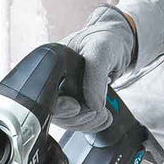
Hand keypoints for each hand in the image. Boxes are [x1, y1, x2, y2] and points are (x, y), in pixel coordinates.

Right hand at [54, 5, 135, 131]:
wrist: (118, 43)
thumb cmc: (106, 39)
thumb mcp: (101, 49)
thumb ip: (95, 76)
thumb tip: (92, 105)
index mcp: (50, 65)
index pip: (45, 97)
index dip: (60, 107)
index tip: (76, 107)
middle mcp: (53, 82)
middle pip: (56, 114)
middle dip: (78, 118)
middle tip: (96, 111)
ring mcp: (63, 94)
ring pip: (67, 121)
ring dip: (86, 123)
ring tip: (103, 114)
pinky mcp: (73, 103)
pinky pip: (77, 122)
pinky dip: (91, 124)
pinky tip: (103, 118)